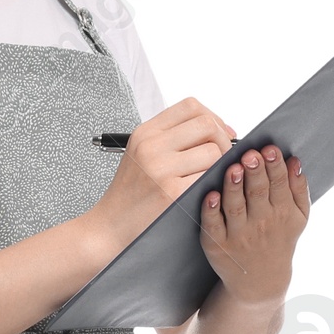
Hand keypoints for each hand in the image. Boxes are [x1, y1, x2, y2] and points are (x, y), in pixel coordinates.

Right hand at [90, 97, 236, 256]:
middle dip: (223, 140)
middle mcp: (151, 146)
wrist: (110, 226)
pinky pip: (209, 177)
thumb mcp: (141, 154)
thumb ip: (173, 138)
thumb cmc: (130, 194)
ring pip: (213, 152)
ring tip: (209, 177)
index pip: (191, 107)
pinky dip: (213, 183)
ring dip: (220, 165)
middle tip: (222, 158)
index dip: (213, 117)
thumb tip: (218, 129)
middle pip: (206, 125)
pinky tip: (205, 191)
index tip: (220, 134)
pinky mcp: (172, 192)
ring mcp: (161, 169)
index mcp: (146, 133)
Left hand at [199, 145, 308, 306]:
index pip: (279, 184)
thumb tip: (295, 160)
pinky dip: (211, 211)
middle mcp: (261, 223)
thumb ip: (299, 188)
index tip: (269, 149)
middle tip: (250, 154)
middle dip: (255, 173)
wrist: (261, 281)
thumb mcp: (298, 217)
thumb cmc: (279, 238)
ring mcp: (238, 235)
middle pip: (258, 193)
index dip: (274, 166)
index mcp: (282, 213)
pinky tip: (211, 196)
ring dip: (234, 187)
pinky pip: (213, 225)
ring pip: (235, 206)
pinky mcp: (217, 244)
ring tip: (233, 168)